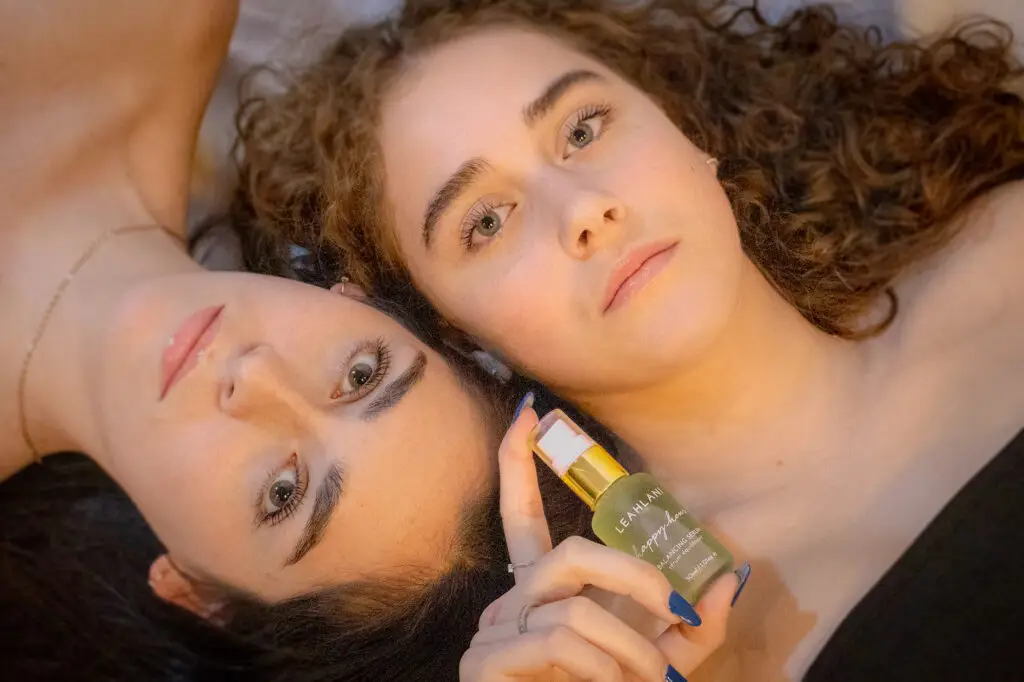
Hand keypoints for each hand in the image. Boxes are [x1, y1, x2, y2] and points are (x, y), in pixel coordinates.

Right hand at [460, 397, 740, 681]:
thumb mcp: (667, 664)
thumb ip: (698, 625)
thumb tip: (731, 574)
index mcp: (544, 594)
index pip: (521, 519)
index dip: (518, 466)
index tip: (529, 416)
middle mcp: (511, 604)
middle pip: (568, 555)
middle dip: (632, 576)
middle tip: (674, 612)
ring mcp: (493, 635)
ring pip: (570, 605)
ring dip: (626, 645)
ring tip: (645, 681)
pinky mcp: (484, 666)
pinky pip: (555, 639)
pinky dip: (600, 666)